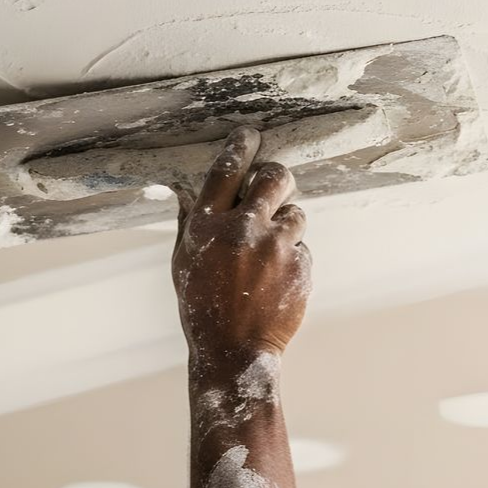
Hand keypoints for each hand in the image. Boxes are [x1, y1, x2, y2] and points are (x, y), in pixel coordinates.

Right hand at [171, 127, 311, 368]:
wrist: (234, 351)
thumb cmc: (203, 308)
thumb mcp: (184, 263)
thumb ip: (191, 224)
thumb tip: (187, 190)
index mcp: (208, 226)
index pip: (226, 169)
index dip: (240, 147)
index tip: (249, 136)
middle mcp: (243, 229)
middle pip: (274, 177)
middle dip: (278, 177)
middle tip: (277, 184)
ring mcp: (275, 247)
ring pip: (295, 213)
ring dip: (287, 225)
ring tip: (271, 253)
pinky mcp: (300, 266)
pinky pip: (303, 248)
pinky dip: (293, 259)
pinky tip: (277, 281)